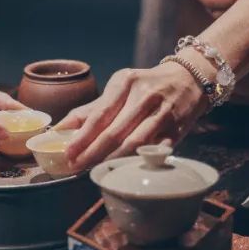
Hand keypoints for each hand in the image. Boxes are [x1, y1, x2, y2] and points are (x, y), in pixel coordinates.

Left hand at [57, 64, 206, 171]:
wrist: (189, 79)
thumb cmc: (146, 87)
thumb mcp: (120, 88)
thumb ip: (91, 110)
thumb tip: (59, 130)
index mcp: (125, 82)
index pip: (100, 114)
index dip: (82, 137)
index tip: (69, 153)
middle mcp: (144, 95)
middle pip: (115, 131)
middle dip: (93, 153)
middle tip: (78, 167)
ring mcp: (163, 112)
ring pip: (134, 143)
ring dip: (113, 160)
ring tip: (97, 170)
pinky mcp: (177, 128)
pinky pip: (153, 150)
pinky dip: (136, 161)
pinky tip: (123, 169)